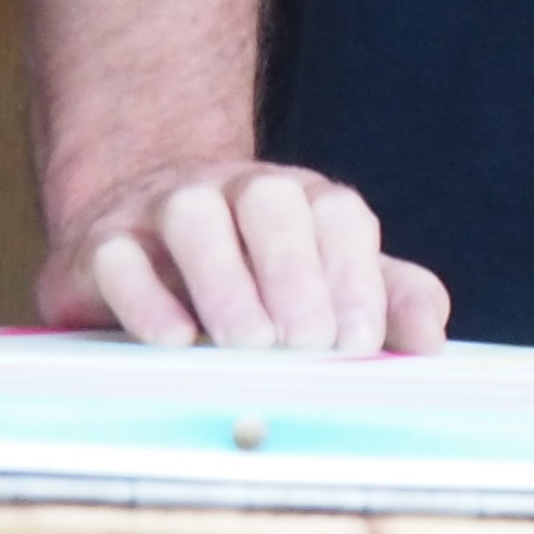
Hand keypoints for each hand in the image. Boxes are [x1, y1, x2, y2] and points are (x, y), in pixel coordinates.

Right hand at [34, 158, 451, 356]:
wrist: (138, 241)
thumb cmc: (249, 277)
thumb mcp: (323, 283)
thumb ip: (385, 300)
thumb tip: (432, 340)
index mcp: (300, 199)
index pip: (338, 217)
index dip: (354, 276)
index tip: (361, 341)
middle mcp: (234, 191)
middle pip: (272, 204)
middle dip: (296, 273)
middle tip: (310, 343)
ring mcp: (163, 208)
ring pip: (194, 218)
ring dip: (226, 282)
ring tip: (249, 343)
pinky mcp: (100, 244)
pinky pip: (119, 257)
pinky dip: (145, 297)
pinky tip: (174, 338)